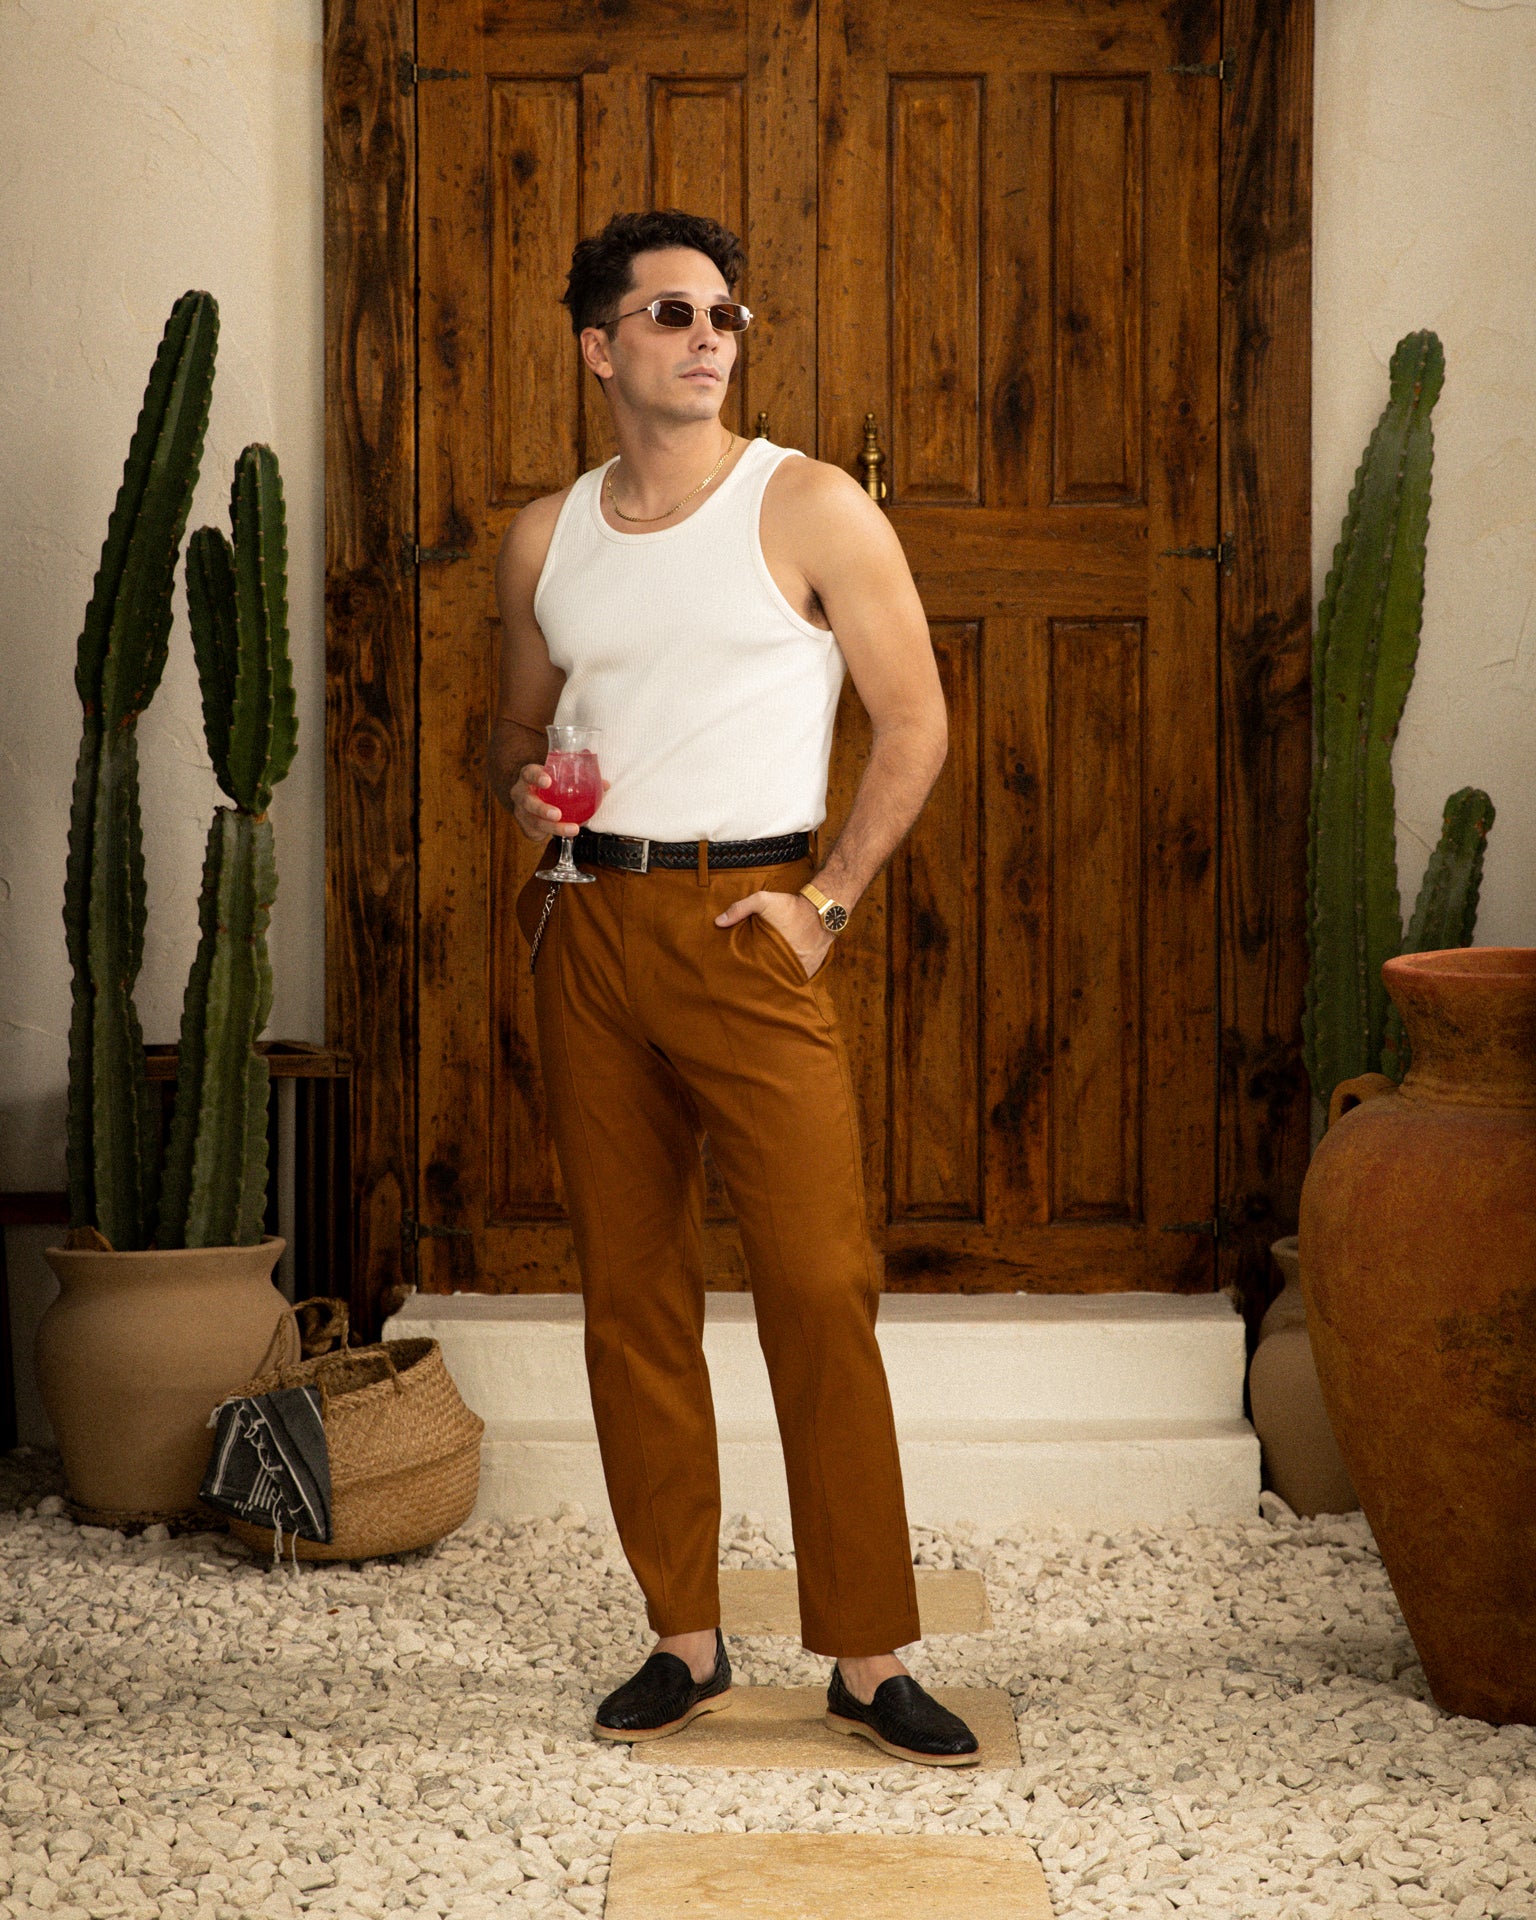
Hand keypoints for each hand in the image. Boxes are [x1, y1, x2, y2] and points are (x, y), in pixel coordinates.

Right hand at [511, 762, 610, 842]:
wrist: (533, 801)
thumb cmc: (550, 787)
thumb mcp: (560, 780)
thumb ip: (581, 780)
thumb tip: (605, 785)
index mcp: (529, 777)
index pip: (529, 773)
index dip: (537, 777)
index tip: (548, 781)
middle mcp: (521, 794)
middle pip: (528, 802)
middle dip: (542, 809)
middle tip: (557, 814)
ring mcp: (521, 812)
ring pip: (535, 821)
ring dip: (554, 827)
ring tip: (572, 829)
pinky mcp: (525, 826)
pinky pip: (538, 833)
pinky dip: (552, 834)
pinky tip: (566, 836)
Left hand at [714, 888, 833, 979]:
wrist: (823, 910)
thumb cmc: (791, 906)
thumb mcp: (763, 900)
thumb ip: (740, 909)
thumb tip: (718, 922)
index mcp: (771, 952)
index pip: (754, 971)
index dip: (745, 975)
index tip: (737, 977)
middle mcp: (787, 965)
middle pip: (769, 980)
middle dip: (759, 982)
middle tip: (748, 987)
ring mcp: (800, 970)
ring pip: (783, 982)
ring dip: (775, 983)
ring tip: (763, 988)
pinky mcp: (810, 970)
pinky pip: (797, 981)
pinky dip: (790, 981)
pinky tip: (781, 981)